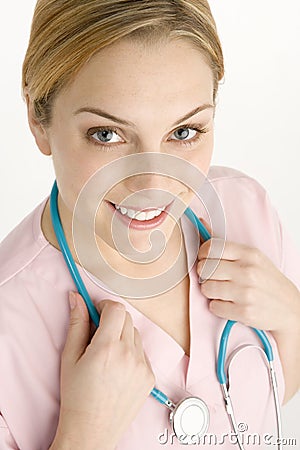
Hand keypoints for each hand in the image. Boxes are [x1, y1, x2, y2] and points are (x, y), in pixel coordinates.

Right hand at [52, 292, 154, 449]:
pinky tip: (118, 368)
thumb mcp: (70, 357)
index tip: (96, 313)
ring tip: (108, 355)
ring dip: (123, 336)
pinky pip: (142, 352)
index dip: (104, 306)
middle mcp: (129, 355)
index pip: (116, 309)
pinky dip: (132, 352)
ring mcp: (142, 366)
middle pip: (127, 318)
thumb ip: (76, 323)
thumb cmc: (77, 395)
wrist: (92, 430)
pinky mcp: (150, 376)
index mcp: (107, 348)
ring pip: (135, 334)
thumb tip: (76, 298)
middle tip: (98, 335)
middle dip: (112, 320)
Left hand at [197, 219, 299, 332]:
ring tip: (222, 292)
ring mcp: (246, 292)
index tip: (205, 260)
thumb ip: (224, 244)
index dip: (202, 254)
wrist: (289, 307)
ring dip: (210, 292)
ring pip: (206, 288)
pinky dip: (218, 307)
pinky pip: (214, 307)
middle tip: (213, 278)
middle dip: (204, 274)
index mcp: (249, 254)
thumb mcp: (251, 257)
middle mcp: (247, 271)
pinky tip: (229, 304)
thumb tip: (201, 224)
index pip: (211, 247)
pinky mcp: (244, 312)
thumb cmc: (266, 280)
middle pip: (204, 268)